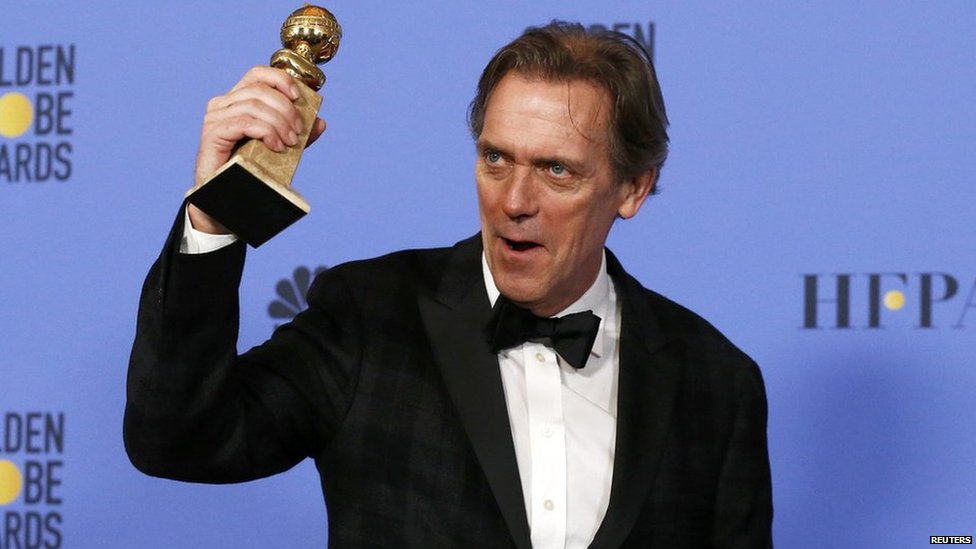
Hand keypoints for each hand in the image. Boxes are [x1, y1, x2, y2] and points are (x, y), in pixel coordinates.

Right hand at [189, 66, 327, 232]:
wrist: (226, 195)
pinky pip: (244, 122)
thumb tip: (320, 122)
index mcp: (237, 99)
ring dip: (278, 122)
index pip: (258, 74)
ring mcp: (216, 117)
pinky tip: (276, 146)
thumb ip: (297, 133)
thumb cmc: (250, 168)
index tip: (299, 97)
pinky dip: (265, 131)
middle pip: (259, 89)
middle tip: (298, 130)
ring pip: (253, 105)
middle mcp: (223, 103)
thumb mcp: (280, 146)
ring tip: (290, 142)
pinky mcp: (213, 132)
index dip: (281, 79)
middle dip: (286, 108)